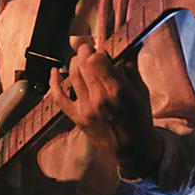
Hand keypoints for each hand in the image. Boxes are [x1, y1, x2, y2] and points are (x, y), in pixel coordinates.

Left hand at [49, 42, 161, 176]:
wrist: (132, 149)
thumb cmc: (139, 119)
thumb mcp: (141, 92)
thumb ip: (131, 67)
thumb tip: (129, 45)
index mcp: (118, 92)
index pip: (97, 61)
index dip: (97, 51)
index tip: (102, 51)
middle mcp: (99, 100)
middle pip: (82, 65)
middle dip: (85, 52)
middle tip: (89, 49)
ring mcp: (85, 109)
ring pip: (72, 76)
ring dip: (74, 62)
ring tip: (80, 59)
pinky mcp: (76, 117)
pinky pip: (58, 97)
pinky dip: (54, 82)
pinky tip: (54, 70)